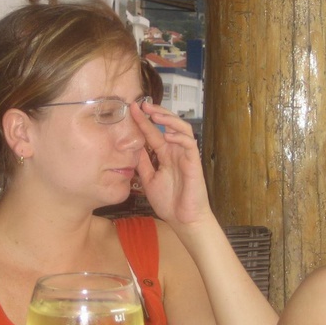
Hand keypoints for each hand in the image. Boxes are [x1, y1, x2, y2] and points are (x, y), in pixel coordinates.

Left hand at [130, 101, 211, 226]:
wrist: (183, 220)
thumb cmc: (169, 202)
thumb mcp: (148, 179)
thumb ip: (143, 162)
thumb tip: (130, 148)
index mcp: (165, 155)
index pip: (153, 133)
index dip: (143, 121)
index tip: (132, 109)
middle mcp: (175, 151)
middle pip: (169, 124)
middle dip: (157, 112)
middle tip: (143, 104)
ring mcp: (186, 155)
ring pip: (182, 129)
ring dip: (169, 119)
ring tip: (155, 114)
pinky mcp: (194, 163)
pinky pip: (190, 144)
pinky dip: (179, 137)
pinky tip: (168, 136)